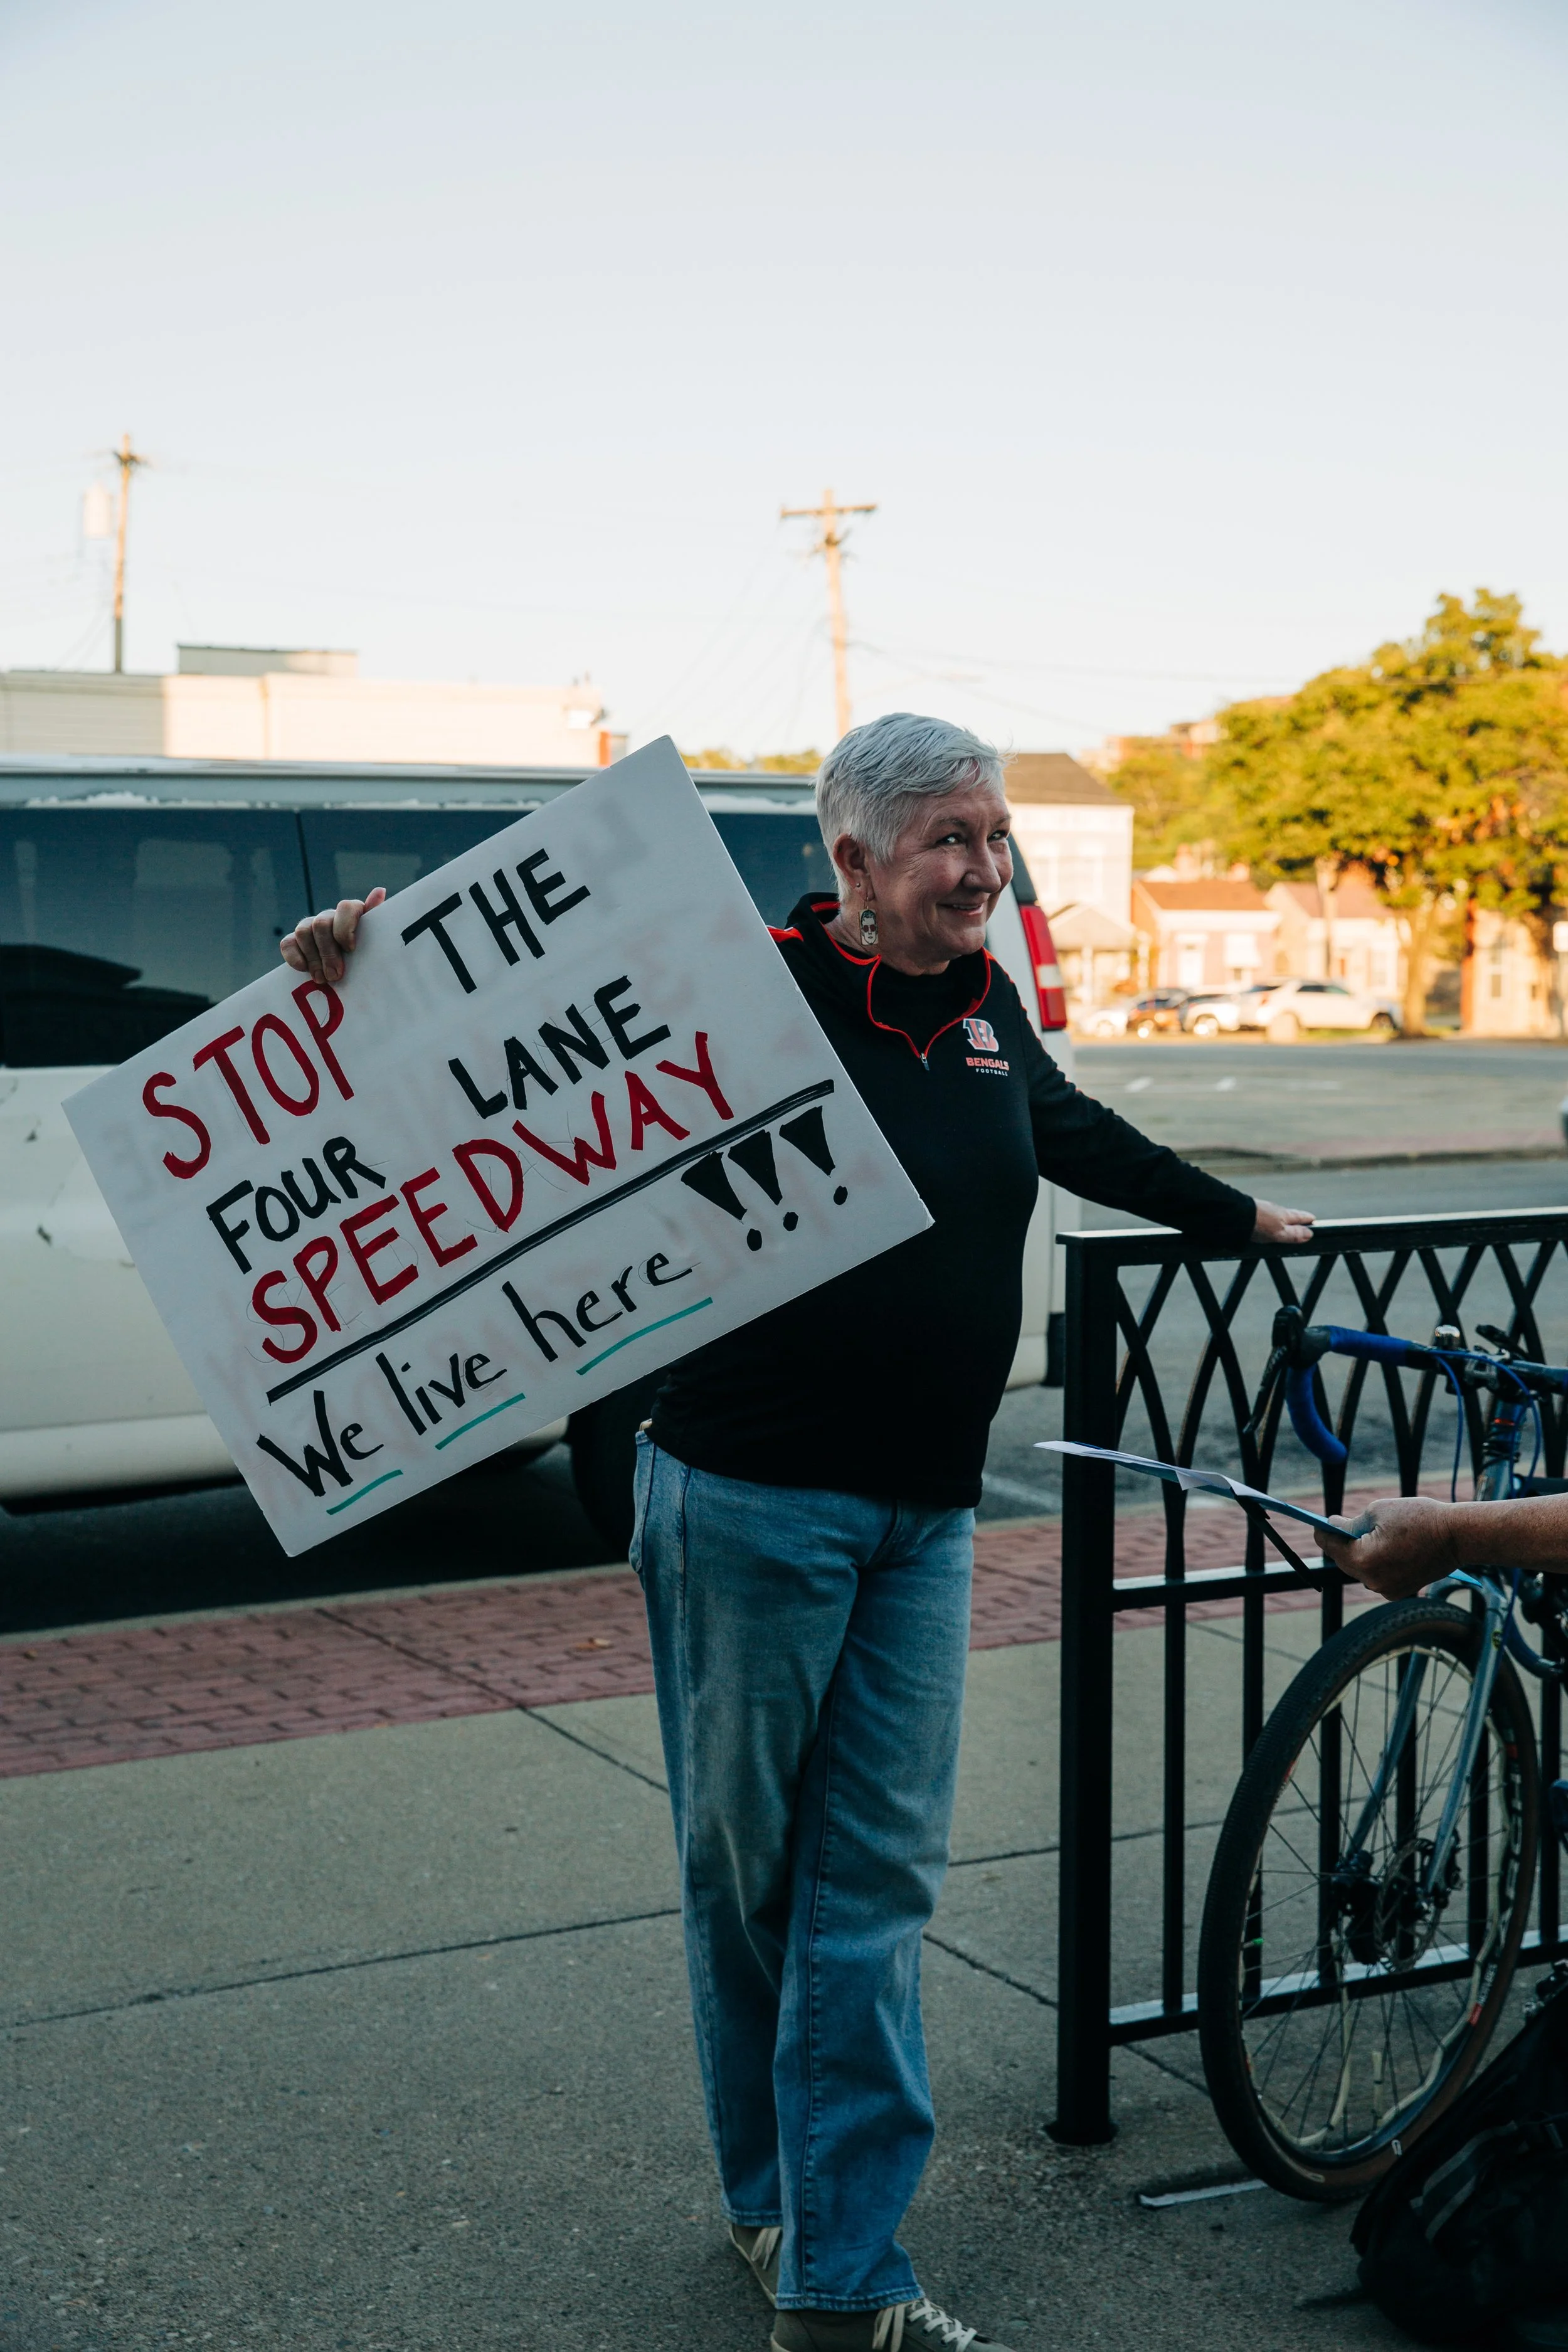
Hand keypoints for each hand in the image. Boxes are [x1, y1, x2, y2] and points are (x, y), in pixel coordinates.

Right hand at [279, 888, 385, 985]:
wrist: (347, 975)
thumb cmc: (366, 958)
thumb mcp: (375, 944)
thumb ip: (376, 922)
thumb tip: (379, 890)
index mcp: (352, 914)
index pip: (346, 907)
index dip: (345, 928)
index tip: (351, 950)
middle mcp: (330, 917)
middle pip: (321, 924)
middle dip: (328, 952)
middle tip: (335, 975)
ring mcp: (310, 926)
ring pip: (303, 931)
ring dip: (313, 959)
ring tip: (323, 979)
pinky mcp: (294, 941)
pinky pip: (287, 943)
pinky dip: (295, 958)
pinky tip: (305, 970)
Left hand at [1253, 1197, 1314, 1245]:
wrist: (1235, 1214)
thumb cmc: (1258, 1224)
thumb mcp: (1279, 1233)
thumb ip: (1294, 1234)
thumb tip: (1310, 1234)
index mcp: (1285, 1215)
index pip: (1300, 1217)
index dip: (1308, 1219)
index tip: (1313, 1220)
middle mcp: (1275, 1209)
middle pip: (1289, 1214)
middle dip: (1297, 1217)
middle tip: (1303, 1219)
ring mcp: (1263, 1209)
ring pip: (1277, 1213)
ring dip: (1283, 1217)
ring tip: (1286, 1221)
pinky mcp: (1252, 1211)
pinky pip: (1266, 1214)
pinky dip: (1270, 1217)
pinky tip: (1266, 1221)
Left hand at [1320, 1495, 1457, 1598]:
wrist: (1457, 1537)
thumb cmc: (1418, 1518)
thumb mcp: (1377, 1511)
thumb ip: (1350, 1523)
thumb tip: (1334, 1527)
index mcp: (1363, 1560)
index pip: (1330, 1546)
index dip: (1322, 1531)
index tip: (1319, 1522)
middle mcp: (1372, 1581)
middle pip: (1343, 1560)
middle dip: (1341, 1542)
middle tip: (1339, 1525)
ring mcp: (1386, 1590)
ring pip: (1360, 1569)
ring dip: (1358, 1552)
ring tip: (1364, 1534)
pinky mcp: (1398, 1592)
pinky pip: (1376, 1575)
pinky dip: (1375, 1562)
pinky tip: (1382, 1547)